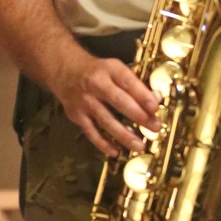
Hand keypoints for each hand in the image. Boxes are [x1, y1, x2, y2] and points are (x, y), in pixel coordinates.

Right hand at [51, 43, 160, 157]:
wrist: (65, 70)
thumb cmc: (98, 72)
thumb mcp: (115, 69)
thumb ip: (133, 84)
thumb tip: (155, 101)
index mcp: (110, 69)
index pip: (128, 82)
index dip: (142, 95)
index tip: (155, 107)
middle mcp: (96, 84)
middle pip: (119, 101)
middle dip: (138, 115)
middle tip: (154, 127)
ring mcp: (85, 101)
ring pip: (106, 120)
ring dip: (124, 135)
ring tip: (140, 145)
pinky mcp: (77, 115)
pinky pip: (91, 132)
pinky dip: (103, 143)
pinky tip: (115, 151)